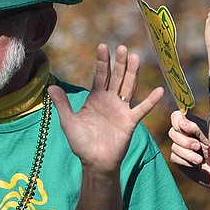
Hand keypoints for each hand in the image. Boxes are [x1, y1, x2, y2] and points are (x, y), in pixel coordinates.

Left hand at [49, 44, 162, 173]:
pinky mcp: (129, 122)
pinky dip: (150, 101)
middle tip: (122, 47)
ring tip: (135, 57)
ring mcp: (121, 110)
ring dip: (132, 73)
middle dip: (119, 63)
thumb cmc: (81, 143)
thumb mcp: (69, 122)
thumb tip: (51, 87)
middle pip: (117, 77)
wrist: (95, 162)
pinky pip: (141, 109)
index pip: (101, 76)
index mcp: (96, 98)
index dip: (102, 62)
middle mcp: (110, 101)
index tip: (102, 46)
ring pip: (128, 87)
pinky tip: (159, 91)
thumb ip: (62, 104)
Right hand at [168, 109, 209, 187]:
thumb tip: (181, 123)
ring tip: (200, 159)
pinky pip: (174, 158)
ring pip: (174, 147)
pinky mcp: (179, 161)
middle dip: (184, 141)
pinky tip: (196, 164)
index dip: (177, 121)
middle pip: (172, 132)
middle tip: (198, 146)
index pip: (176, 117)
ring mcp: (181, 148)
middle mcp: (185, 135)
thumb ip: (195, 127)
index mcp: (192, 125)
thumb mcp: (209, 135)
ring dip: (187, 153)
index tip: (185, 128)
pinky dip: (186, 161)